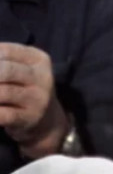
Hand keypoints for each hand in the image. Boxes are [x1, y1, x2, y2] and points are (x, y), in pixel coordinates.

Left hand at [0, 43, 67, 157]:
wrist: (46, 122)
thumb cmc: (25, 89)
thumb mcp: (21, 70)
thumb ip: (1, 61)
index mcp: (39, 60)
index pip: (6, 51)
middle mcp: (42, 77)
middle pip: (5, 70)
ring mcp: (38, 99)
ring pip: (2, 92)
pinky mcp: (29, 118)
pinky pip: (1, 114)